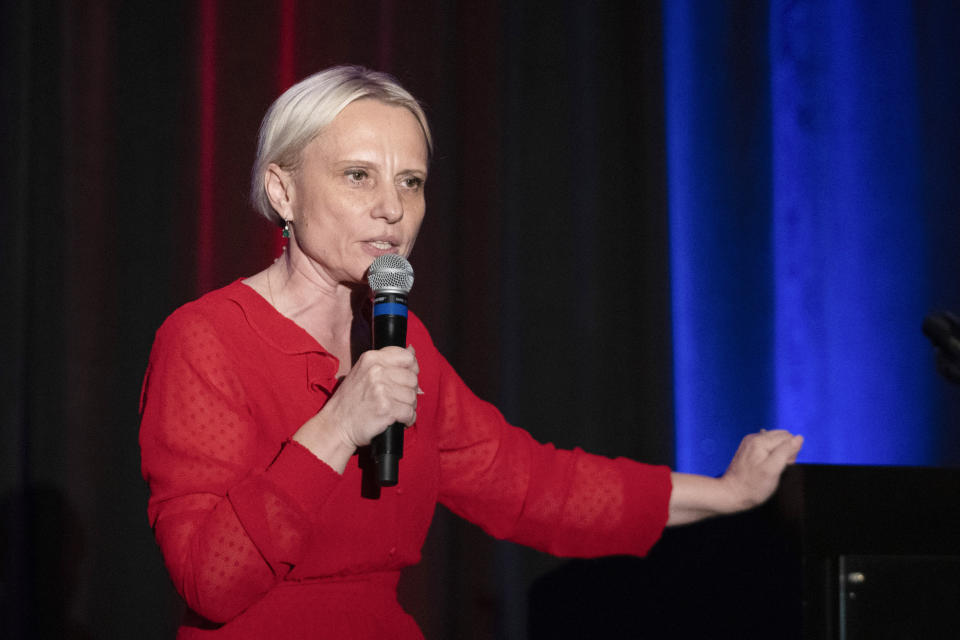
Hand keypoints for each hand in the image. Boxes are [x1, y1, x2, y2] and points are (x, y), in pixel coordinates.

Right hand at [326, 345, 419, 447]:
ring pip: (413, 396)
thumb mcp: (363, 372)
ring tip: (395, 411)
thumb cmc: (350, 401)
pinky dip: (407, 419)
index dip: (412, 369)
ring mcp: (381, 389)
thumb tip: (412, 350)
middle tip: (398, 400)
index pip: (407, 356)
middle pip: (412, 378)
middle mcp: (376, 371)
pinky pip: (410, 413)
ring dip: (408, 407)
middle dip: (409, 392)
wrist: (336, 424)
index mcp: (371, 358)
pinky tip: (398, 420)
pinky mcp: (386, 408)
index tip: (406, 379)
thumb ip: (386, 361)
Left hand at [667, 429, 802, 525]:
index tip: (783, 466)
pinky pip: (767, 447)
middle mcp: (754, 437)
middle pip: (782, 438)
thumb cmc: (752, 486)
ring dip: (778, 454)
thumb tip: (799, 438)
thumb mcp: (773, 470)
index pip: (788, 437)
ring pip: (775, 442)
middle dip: (785, 452)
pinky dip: (770, 456)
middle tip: (776, 468)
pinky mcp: (748, 450)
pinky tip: (765, 466)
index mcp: (760, 440)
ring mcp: (750, 443)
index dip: (791, 453)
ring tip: (769, 469)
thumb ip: (786, 451)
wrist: (731, 494)